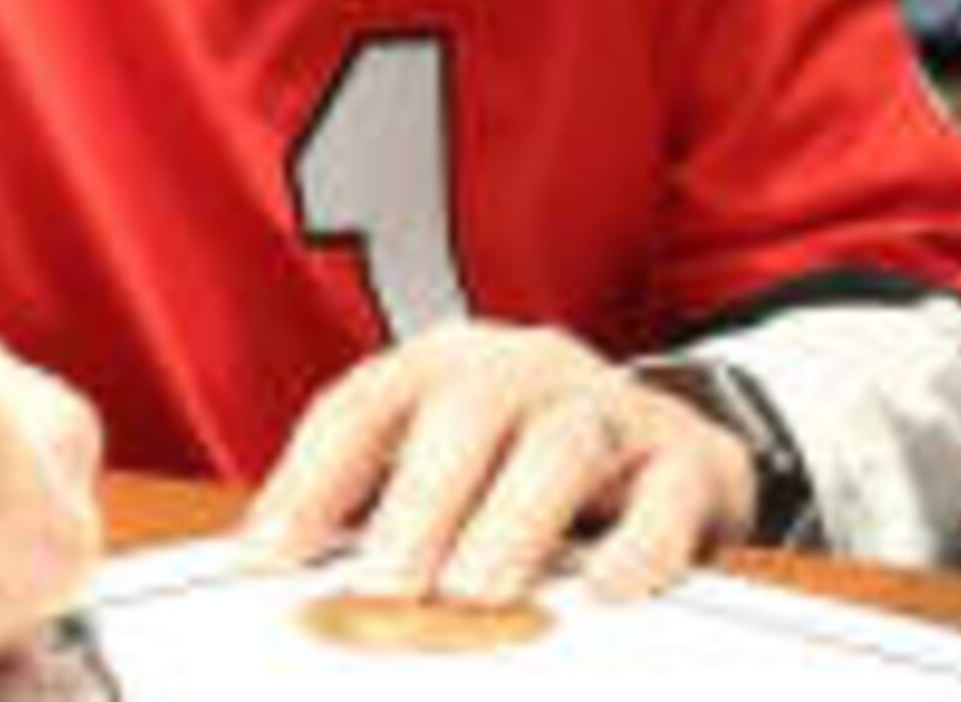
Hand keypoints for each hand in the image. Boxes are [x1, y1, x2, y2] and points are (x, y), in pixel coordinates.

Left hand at [241, 321, 757, 606]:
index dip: (313, 480)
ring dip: (514, 519)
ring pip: (564, 442)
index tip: (271, 556)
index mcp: (447, 368)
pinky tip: (605, 592)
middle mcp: (527, 371)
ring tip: (475, 589)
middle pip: (467, 412)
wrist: (671, 451)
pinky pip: (667, 496)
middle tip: (383, 583)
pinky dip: (636, 546)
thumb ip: (368, 513)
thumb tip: (275, 570)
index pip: (366, 406)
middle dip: (419, 501)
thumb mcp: (442, 474)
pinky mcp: (688, 461)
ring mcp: (612, 408)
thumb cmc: (524, 472)